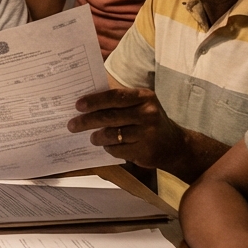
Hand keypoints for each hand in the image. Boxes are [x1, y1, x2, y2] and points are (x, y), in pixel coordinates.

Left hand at [67, 87, 185, 169]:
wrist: (175, 145)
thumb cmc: (149, 122)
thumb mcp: (140, 105)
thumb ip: (119, 102)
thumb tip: (86, 103)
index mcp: (145, 97)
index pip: (115, 96)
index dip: (95, 100)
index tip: (78, 105)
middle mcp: (148, 113)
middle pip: (110, 116)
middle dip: (87, 121)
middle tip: (72, 125)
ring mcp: (147, 132)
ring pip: (112, 135)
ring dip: (97, 137)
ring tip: (92, 138)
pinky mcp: (145, 150)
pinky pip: (118, 150)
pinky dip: (109, 148)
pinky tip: (108, 146)